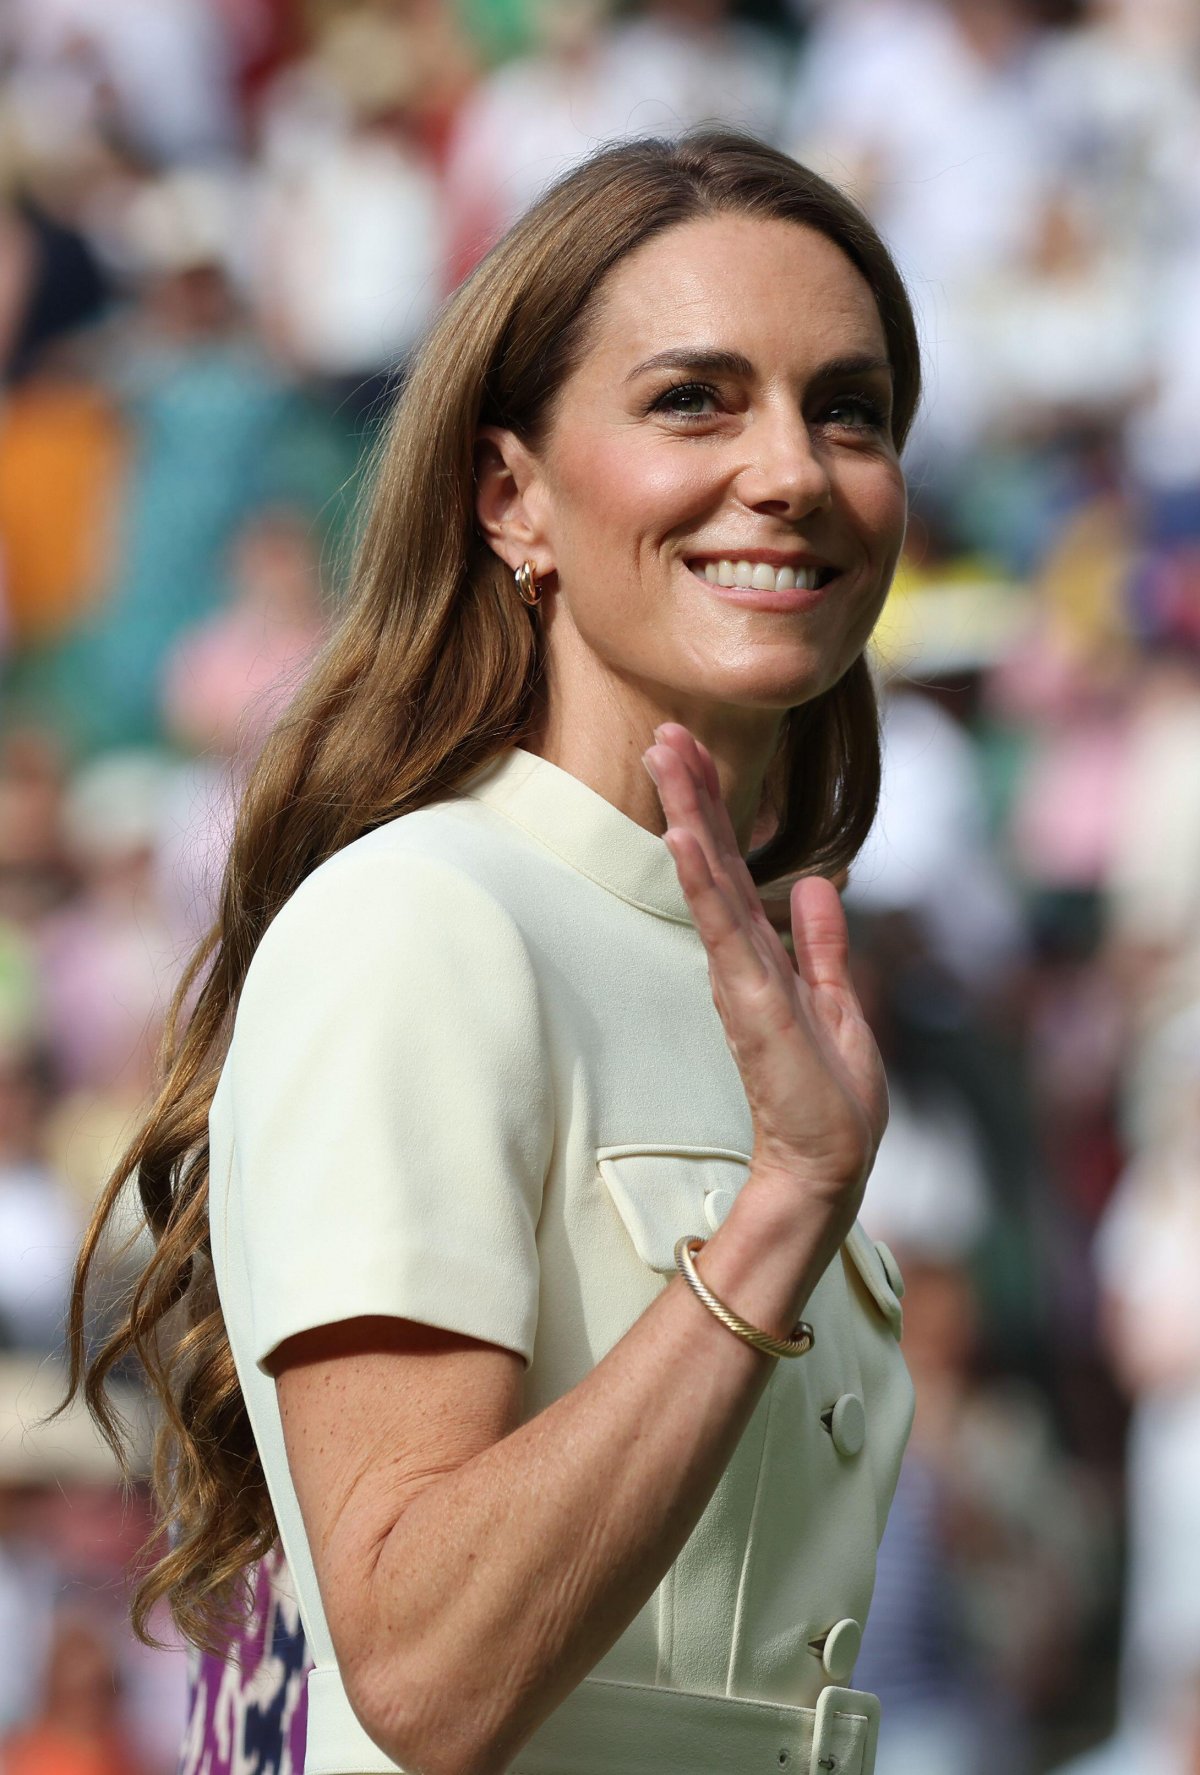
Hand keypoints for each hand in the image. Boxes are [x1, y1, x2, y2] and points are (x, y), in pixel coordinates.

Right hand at [643, 724, 886, 1218]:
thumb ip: (822, 944)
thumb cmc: (830, 1097)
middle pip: (712, 860)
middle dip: (691, 794)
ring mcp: (740, 976)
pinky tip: (683, 837)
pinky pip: (720, 928)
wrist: (832, 1162)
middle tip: (665, 732)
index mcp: (762, 954)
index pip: (732, 868)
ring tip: (667, 757)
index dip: (714, 809)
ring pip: (709, 881)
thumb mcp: (838, 1001)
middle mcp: (741, 957)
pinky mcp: (748, 1001)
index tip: (694, 751)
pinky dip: (700, 880)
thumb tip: (816, 883)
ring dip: (689, 816)